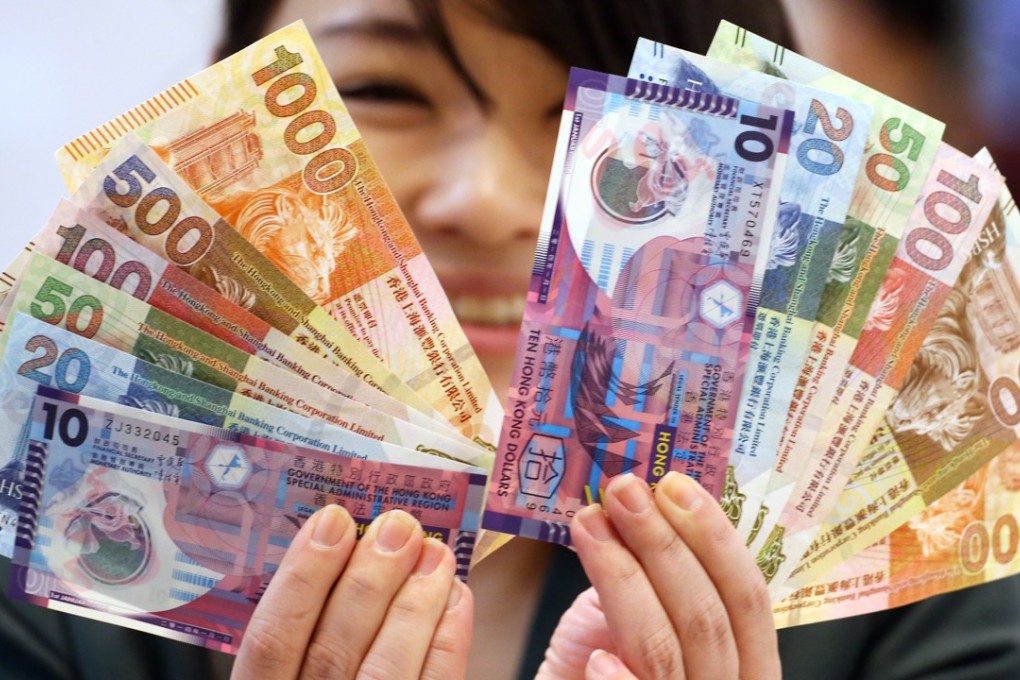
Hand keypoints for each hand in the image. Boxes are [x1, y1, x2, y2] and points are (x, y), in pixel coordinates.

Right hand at [233, 506, 472, 679]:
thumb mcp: (288, 672)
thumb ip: (300, 634)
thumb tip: (343, 548)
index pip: (271, 641)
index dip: (302, 576)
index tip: (333, 520)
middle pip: (333, 651)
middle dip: (370, 580)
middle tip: (398, 526)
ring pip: (386, 671)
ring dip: (415, 603)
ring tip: (434, 553)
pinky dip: (449, 641)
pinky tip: (455, 597)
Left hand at [539, 472, 779, 679]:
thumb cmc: (603, 661)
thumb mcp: (638, 608)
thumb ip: (654, 571)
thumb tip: (640, 499)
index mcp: (746, 659)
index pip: (749, 598)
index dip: (715, 536)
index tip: (674, 484)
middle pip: (708, 618)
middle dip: (663, 543)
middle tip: (623, 492)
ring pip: (664, 650)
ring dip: (622, 578)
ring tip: (589, 527)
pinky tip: (595, 655)